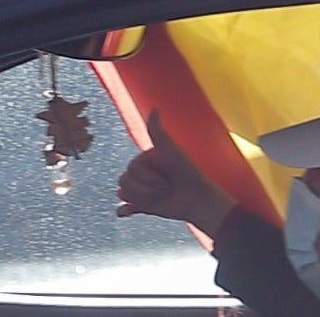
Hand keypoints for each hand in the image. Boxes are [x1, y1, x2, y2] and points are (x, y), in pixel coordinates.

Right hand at [115, 109, 235, 236]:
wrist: (196, 198)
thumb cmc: (185, 171)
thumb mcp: (170, 149)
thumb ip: (158, 131)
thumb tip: (154, 107)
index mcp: (145, 159)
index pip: (131, 168)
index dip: (147, 176)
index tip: (167, 176)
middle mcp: (141, 173)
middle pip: (124, 181)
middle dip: (145, 188)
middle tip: (166, 189)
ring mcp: (141, 189)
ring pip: (123, 194)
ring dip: (142, 198)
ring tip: (160, 198)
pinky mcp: (142, 206)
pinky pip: (124, 208)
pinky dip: (124, 210)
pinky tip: (126, 211)